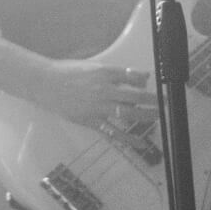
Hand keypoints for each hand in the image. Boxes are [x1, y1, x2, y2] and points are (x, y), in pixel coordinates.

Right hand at [31, 59, 158, 130]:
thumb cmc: (67, 72)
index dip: (145, 81)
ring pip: (127, 113)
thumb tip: (138, 77)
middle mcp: (104, 89)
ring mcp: (98, 106)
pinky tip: (139, 143)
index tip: (155, 85)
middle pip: (134, 96)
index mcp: (104, 73)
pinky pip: (112, 131)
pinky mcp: (91, 121)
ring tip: (157, 118)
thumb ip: (115, 73)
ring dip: (145, 116)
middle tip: (164, 104)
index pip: (131, 76)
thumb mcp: (92, 67)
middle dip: (152, 100)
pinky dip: (127, 138)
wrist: (46, 84)